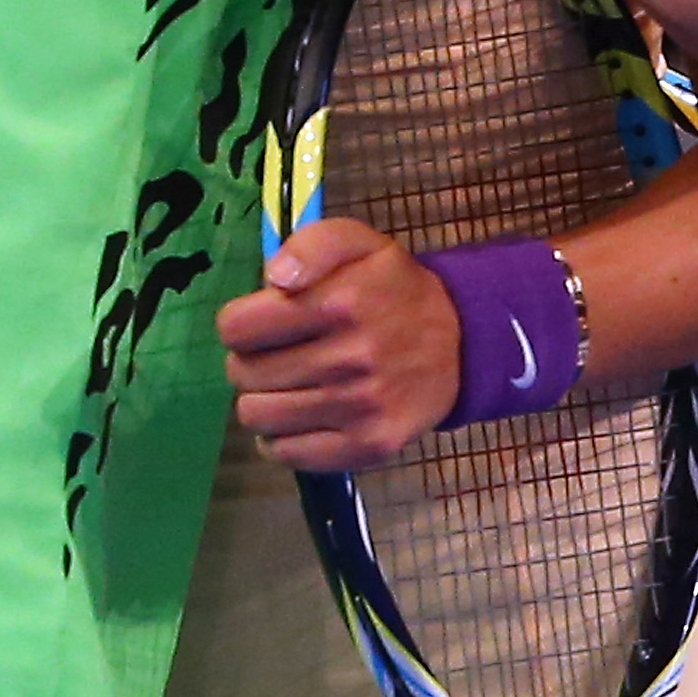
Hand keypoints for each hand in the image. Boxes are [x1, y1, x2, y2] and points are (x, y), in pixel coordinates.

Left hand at [218, 218, 459, 469]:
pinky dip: (281, 439)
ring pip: (258, 417)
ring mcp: (359, 408)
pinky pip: (288, 454)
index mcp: (338, 303)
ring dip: (261, 400)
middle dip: (247, 361)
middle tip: (274, 354)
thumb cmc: (394, 288)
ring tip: (285, 385)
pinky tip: (298, 417)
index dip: (239, 323)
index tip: (258, 323)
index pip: (237, 328)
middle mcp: (348, 359)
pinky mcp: (368, 445)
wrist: (460, 343)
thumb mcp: (359, 243)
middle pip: (243, 374)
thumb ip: (311, 245)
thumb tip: (274, 278)